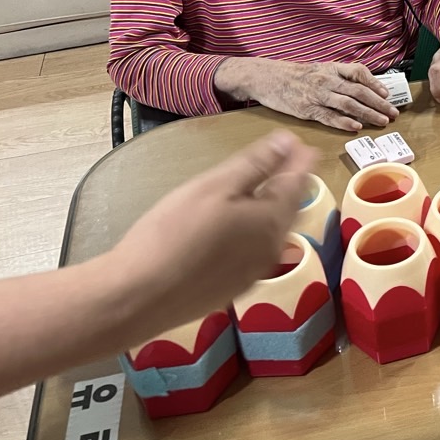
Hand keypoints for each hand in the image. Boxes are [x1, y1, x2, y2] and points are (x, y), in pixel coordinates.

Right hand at [106, 130, 314, 333]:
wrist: (138, 297)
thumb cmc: (173, 233)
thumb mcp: (214, 187)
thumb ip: (255, 164)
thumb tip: (287, 142)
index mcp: (271, 220)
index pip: (297, 182)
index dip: (300, 160)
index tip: (302, 142)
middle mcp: (272, 248)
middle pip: (288, 208)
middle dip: (290, 181)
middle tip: (290, 160)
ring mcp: (254, 272)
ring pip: (272, 231)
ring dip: (274, 206)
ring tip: (270, 187)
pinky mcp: (233, 288)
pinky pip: (254, 251)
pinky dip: (256, 230)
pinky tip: (242, 226)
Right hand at [222, 58, 398, 131]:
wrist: (267, 77)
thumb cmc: (295, 74)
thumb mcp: (320, 68)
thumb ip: (340, 76)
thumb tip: (365, 87)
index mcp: (332, 68)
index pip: (359, 73)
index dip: (376, 84)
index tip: (387, 95)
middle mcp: (327, 80)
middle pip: (359, 91)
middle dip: (379, 103)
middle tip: (393, 113)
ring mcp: (317, 95)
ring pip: (348, 105)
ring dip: (368, 114)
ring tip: (381, 122)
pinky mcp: (307, 109)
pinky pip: (329, 117)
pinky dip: (344, 122)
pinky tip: (356, 127)